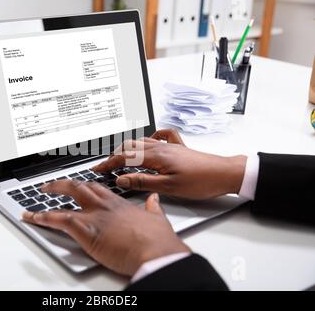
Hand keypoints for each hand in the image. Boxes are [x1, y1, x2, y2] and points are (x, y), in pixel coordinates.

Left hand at [22, 179, 189, 275]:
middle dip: (63, 185)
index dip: (85, 185)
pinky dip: (44, 217)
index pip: (97, 188)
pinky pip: (60, 220)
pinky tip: (34, 217)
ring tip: (36, 199)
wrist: (156, 251)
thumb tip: (154, 199)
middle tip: (51, 186)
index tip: (79, 184)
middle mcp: (104, 206)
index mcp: (119, 204)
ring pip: (66, 199)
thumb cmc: (158, 239)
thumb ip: (153, 207)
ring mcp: (95, 217)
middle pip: (79, 187)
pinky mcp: (87, 231)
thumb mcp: (157, 218)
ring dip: (48, 199)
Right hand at [92, 129, 246, 199]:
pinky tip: (149, 143)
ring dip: (127, 148)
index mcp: (156, 157)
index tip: (98, 169)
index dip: (109, 163)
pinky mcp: (178, 147)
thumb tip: (122, 179)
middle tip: (105, 166)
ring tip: (119, 158)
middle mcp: (161, 147)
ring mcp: (170, 146)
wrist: (224, 173)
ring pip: (142, 141)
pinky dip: (150, 138)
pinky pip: (160, 136)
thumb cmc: (201, 181)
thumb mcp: (169, 187)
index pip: (125, 158)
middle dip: (114, 155)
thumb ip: (143, 182)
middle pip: (130, 146)